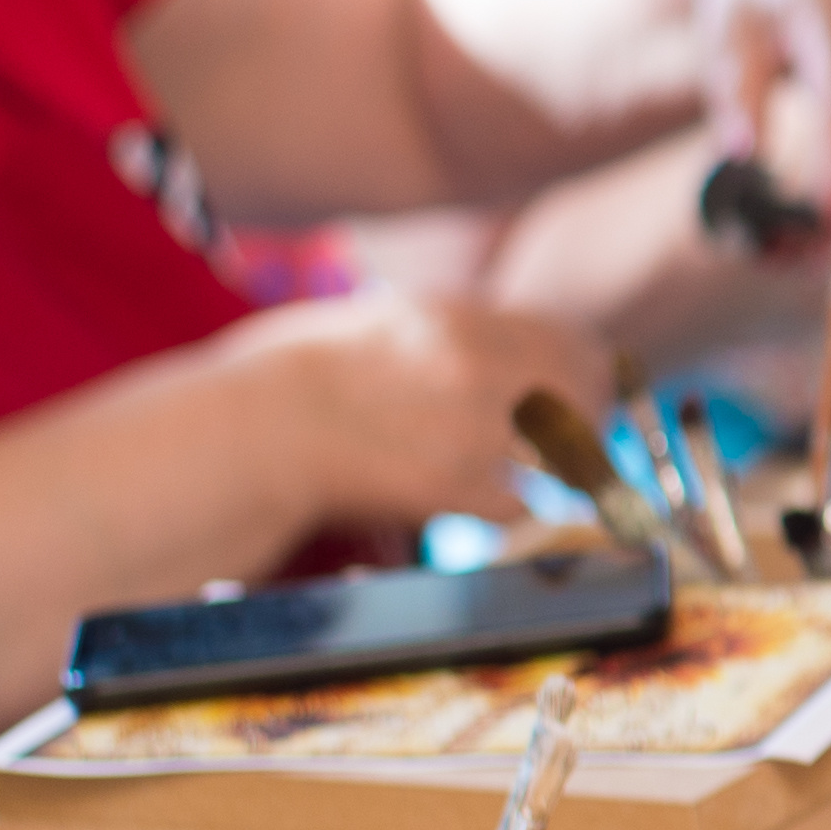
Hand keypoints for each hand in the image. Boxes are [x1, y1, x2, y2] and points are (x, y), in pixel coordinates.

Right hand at [230, 290, 620, 534]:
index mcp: (454, 318)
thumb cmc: (277, 381)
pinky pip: (521, 504)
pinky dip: (506, 511)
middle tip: (574, 444)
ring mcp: (474, 425)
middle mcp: (478, 363)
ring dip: (553, 467)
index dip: (581, 367)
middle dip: (585, 417)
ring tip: (530, 478)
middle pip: (584, 389)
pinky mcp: (460, 486)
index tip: (585, 387)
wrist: (246, 436)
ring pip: (564, 448)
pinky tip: (475, 507)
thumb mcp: (361, 322)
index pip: (565, 335)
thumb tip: (466, 337)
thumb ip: (428, 328)